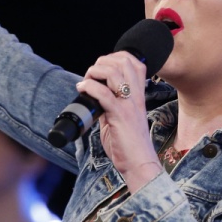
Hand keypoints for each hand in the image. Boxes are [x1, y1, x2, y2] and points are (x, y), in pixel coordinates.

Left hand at [75, 52, 161, 191]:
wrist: (139, 164)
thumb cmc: (129, 145)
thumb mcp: (120, 118)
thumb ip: (110, 105)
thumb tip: (93, 96)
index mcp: (138, 95)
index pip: (134, 63)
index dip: (116, 57)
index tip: (102, 67)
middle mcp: (136, 97)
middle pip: (124, 62)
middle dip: (103, 62)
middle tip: (91, 74)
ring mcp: (129, 105)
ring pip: (114, 73)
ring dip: (95, 72)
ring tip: (86, 81)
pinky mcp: (120, 116)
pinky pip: (104, 94)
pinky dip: (89, 87)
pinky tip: (82, 89)